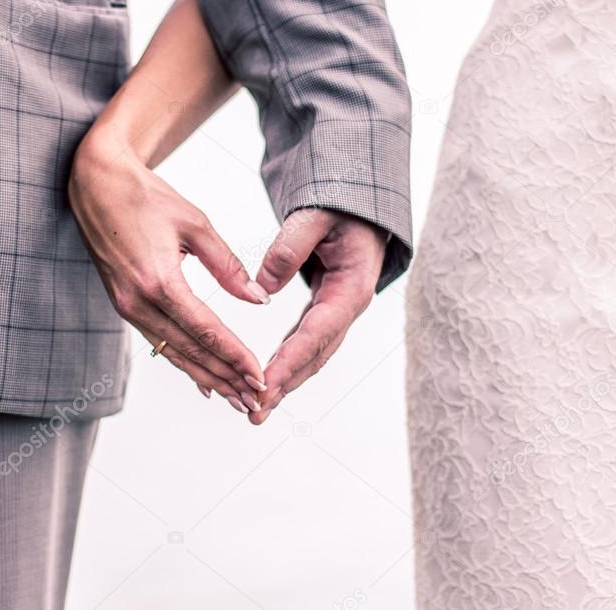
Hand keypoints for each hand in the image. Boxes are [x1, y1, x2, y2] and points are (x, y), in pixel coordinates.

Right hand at [69, 138, 269, 413]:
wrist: (96, 186)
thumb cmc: (147, 197)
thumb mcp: (196, 224)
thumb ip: (227, 265)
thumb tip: (258, 299)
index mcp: (159, 281)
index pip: (205, 330)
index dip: (234, 356)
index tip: (259, 376)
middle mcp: (139, 301)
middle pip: (190, 351)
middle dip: (225, 377)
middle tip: (255, 400)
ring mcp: (128, 307)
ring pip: (173, 352)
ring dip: (207, 377)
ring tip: (236, 398)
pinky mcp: (125, 305)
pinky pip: (159, 343)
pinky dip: (184, 362)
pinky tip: (204, 380)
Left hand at [247, 209, 386, 424]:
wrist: (361, 203)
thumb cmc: (342, 205)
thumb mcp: (314, 217)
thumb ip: (289, 248)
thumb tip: (262, 288)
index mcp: (351, 287)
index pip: (317, 332)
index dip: (290, 361)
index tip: (265, 385)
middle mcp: (348, 305)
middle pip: (316, 354)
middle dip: (285, 385)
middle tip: (254, 411)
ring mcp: (339, 309)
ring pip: (311, 353)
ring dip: (286, 381)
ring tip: (256, 407)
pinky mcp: (328, 307)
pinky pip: (306, 340)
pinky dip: (288, 361)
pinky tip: (268, 378)